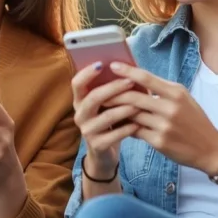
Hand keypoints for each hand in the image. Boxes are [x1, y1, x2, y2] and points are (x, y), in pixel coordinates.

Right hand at [71, 62, 140, 176]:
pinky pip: (115, 135)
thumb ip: (113, 89)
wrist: (104, 153)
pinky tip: (139, 124)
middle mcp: (80, 114)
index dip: (87, 73)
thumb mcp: (108, 104)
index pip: (77, 83)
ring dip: (125, 108)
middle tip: (130, 81)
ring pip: (107, 116)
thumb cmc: (110, 121)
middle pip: (93, 98)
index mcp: (80, 100)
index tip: (102, 64)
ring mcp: (87, 131)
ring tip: (140, 104)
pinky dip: (128, 128)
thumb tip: (131, 68)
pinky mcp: (97, 145)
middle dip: (113, 88)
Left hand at [104, 62, 217, 173]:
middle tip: (100, 91)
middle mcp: (170, 107)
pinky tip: (116, 124)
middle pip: (133, 97)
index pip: (146, 78)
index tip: (112, 66)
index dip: (127, 71)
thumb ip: (162, 90)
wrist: (210, 148)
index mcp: (176, 92)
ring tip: (103, 107)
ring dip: (116, 111)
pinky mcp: (159, 141)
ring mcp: (164, 125)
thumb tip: (136, 81)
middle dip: (114, 94)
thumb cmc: (195, 121)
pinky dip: (124, 127)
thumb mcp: (184, 99)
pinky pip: (135, 131)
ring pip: (131, 115)